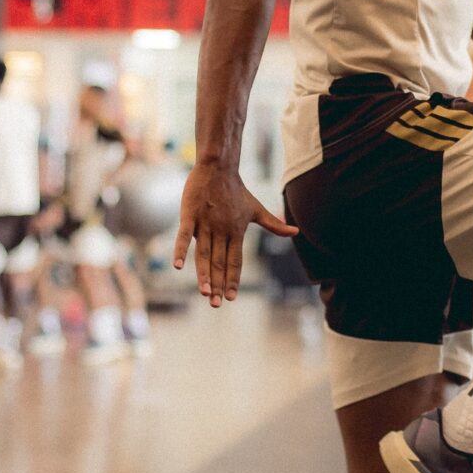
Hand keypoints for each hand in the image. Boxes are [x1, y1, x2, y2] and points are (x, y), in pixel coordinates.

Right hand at [173, 161, 296, 305]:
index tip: (231, 297)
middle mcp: (221, 230)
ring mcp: (205, 223)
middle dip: (217, 284)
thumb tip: (296, 232)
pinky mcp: (189, 215)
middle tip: (215, 304)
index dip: (233, 279)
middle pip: (219, 262)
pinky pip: (183, 236)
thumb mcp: (257, 209)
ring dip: (203, 274)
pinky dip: (180, 250)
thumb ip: (274, 225)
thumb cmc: (238, 190)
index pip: (235, 261)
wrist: (219, 168)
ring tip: (203, 293)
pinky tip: (176, 266)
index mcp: (237, 232)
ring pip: (203, 254)